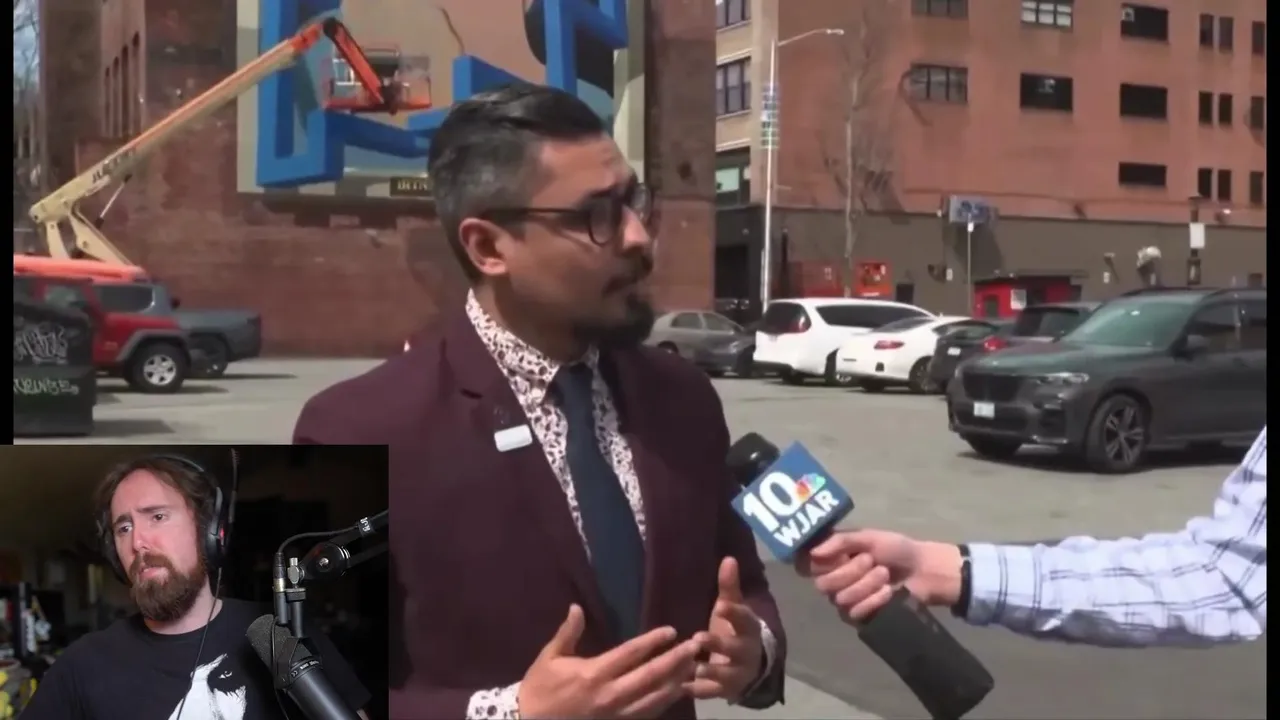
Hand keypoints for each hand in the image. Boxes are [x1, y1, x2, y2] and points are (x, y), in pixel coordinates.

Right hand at [518, 604, 703, 719]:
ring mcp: (616, 715)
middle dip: (676, 660)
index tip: (671, 631)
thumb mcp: (550, 657)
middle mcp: (610, 695)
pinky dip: (665, 703)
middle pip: (651, 676)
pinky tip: (678, 691)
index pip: (631, 654)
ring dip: (677, 682)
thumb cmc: (540, 688)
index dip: (653, 642)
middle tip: (696, 646)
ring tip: (694, 667)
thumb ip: (568, 633)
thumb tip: (577, 607)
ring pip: (655, 699)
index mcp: (594, 673)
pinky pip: (647, 714)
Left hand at [684, 557, 764, 701]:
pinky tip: (684, 687)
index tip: (721, 606)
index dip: (734, 614)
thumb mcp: (731, 609)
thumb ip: (729, 587)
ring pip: (726, 674)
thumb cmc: (734, 630)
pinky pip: (714, 692)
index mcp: (749, 629)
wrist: (750, 666)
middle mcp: (747, 652)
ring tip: (693, 666)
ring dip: (710, 670)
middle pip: (735, 649)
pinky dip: (700, 690)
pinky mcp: (727, 691)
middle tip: (698, 638)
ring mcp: (738, 674)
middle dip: (718, 644)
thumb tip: (728, 558)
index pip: (745, 619)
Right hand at [795, 530, 962, 624]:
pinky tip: (889, 592)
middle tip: (871, 561)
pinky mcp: (860, 617)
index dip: (816, 564)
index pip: (806, 565)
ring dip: (866, 585)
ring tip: (885, 575)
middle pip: (823, 584)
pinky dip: (874, 601)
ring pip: (840, 599)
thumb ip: (840, 541)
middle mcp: (833, 579)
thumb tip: (813, 552)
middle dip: (850, 572)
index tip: (837, 556)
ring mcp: (846, 599)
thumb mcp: (869, 537)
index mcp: (831, 558)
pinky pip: (855, 613)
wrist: (923, 571)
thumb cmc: (896, 549)